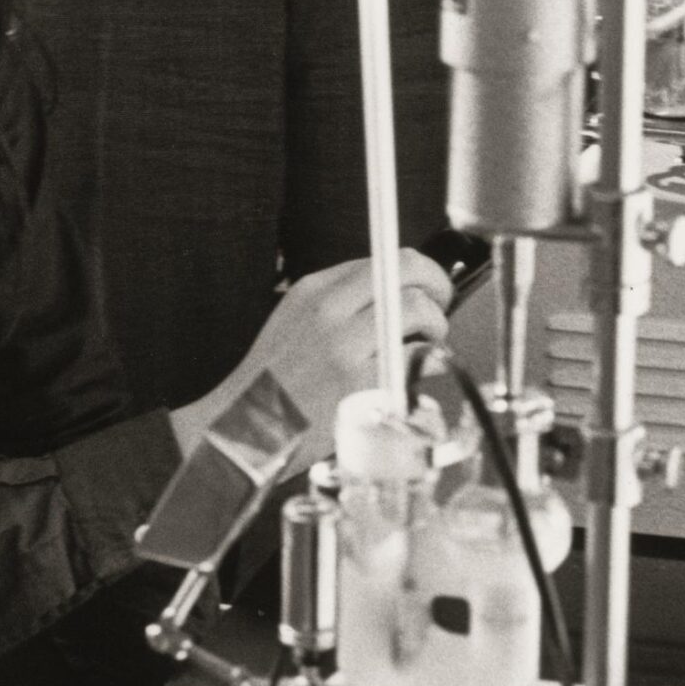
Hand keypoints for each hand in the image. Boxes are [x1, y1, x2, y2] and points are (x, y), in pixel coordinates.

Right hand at [169, 253, 451, 462]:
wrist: (244, 428)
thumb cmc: (276, 381)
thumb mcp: (296, 320)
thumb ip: (341, 302)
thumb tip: (396, 292)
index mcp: (315, 290)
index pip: (387, 257)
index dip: (421, 270)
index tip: (430, 286)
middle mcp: (331, 310)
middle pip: (409, 273)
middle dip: (438, 289)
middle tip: (440, 311)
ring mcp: (346, 346)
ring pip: (418, 311)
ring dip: (435, 328)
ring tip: (424, 348)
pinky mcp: (361, 385)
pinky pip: (415, 359)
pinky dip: (424, 365)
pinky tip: (411, 377)